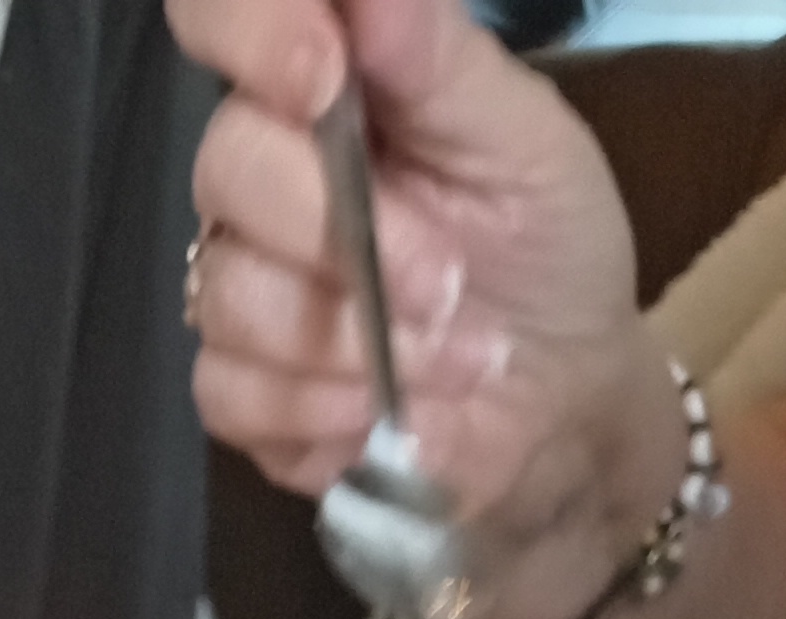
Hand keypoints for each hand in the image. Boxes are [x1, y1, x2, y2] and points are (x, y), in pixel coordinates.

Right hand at [171, 0, 654, 574]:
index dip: (250, 29)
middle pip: (226, 165)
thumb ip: (436, 58)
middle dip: (345, 234)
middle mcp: (263, 173)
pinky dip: (316, 410)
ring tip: (445, 357)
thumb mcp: (524, 139)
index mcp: (323, 84)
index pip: (223, 15)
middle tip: (447, 284)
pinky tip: (377, 411)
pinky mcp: (236, 391)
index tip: (321, 73)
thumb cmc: (546, 247)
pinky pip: (229, 392)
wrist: (561, 395)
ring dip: (353, 339)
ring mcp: (239, 282)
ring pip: (230, 292)